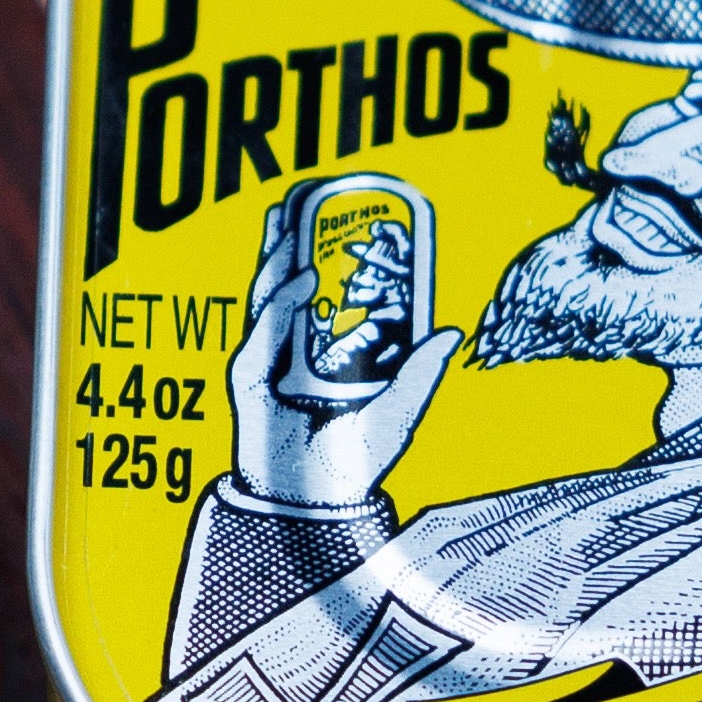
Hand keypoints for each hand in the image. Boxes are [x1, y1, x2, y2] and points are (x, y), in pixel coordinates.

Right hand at [226, 182, 464, 515]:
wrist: (312, 505)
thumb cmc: (352, 465)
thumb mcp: (397, 413)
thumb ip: (420, 373)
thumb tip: (453, 332)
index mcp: (323, 351)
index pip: (324, 290)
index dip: (329, 249)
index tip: (345, 215)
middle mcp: (291, 348)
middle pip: (288, 279)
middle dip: (294, 235)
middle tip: (308, 196)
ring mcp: (266, 359)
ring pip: (269, 293)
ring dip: (281, 251)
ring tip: (295, 214)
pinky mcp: (248, 375)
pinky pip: (264, 328)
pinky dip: (282, 299)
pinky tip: (303, 274)